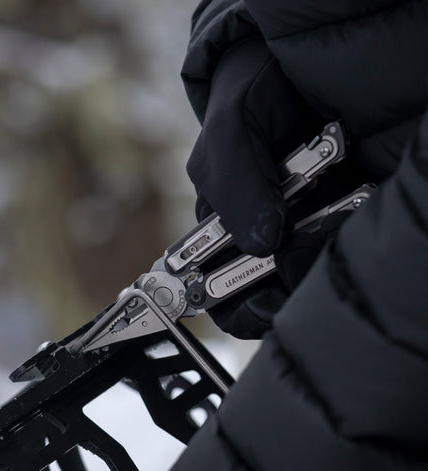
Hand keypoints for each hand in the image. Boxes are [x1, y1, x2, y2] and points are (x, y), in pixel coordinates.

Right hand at [187, 37, 325, 337]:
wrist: (294, 67)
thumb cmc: (248, 96)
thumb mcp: (230, 131)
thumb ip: (233, 186)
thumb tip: (263, 244)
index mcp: (219, 230)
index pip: (219, 291)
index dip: (236, 307)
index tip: (261, 303)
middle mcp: (258, 237)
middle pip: (268, 294)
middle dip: (285, 285)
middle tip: (299, 252)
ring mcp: (297, 230)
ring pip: (306, 273)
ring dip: (318, 252)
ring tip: (333, 204)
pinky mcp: (334, 216)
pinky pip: (340, 245)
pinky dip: (345, 231)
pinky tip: (348, 196)